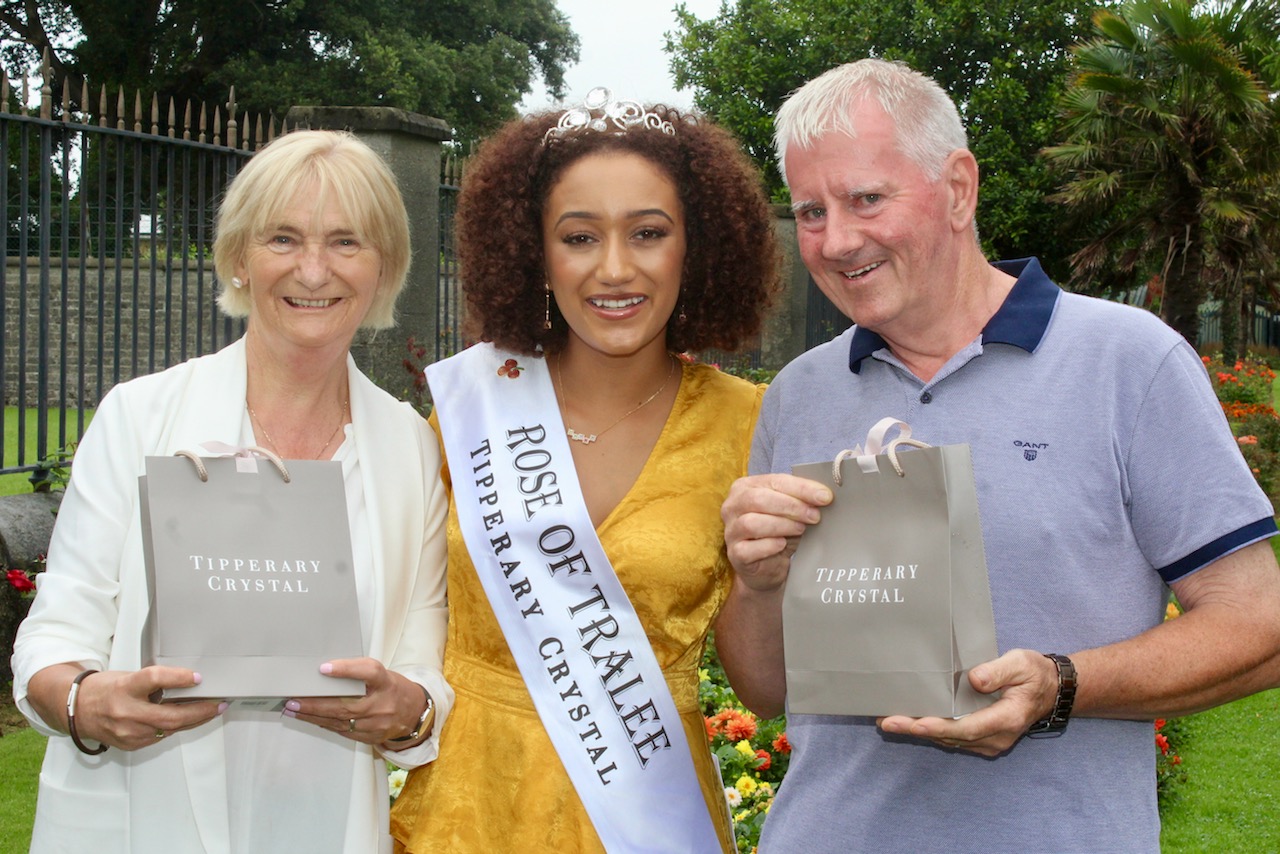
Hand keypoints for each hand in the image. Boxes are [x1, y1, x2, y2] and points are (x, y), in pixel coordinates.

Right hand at [72, 666, 223, 750]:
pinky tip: (188, 720)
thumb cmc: (104, 689)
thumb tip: (188, 682)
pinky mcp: (131, 744)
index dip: (177, 678)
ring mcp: (127, 732)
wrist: (76, 711)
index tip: (198, 677)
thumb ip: (154, 681)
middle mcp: (125, 712)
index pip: (154, 679)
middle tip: (219, 704)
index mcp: (123, 688)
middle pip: (169, 715)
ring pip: (169, 729)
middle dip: (200, 711)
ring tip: (211, 710)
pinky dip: (176, 727)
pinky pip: (160, 736)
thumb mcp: (127, 676)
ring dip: (194, 720)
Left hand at [283, 658, 422, 744]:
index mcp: (385, 682)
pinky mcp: (370, 737)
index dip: (346, 670)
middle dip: (314, 704)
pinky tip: (310, 719)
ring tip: (293, 710)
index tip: (324, 668)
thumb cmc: (392, 688)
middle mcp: (382, 704)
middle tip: (293, 700)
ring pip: (339, 721)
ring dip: (313, 716)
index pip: (367, 672)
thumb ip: (358, 673)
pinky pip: (342, 731)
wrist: (412, 713)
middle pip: (345, 705)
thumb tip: (325, 673)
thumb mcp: (382, 674)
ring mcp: (376, 724)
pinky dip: (324, 724)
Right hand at [721, 473, 831, 593]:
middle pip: (758, 499)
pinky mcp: (734, 554)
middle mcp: (732, 506)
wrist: (768, 567)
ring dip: (782, 525)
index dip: (801, 488)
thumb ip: (802, 500)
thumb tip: (824, 496)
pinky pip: (749, 548)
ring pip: (751, 522)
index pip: (774, 481)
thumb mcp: (792, 512)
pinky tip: (782, 545)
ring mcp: (731, 531)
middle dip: (791, 506)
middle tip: (815, 516)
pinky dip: (769, 546)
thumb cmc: (780, 532)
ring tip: (801, 529)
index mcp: (745, 487)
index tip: (825, 497)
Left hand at [876, 649, 1059, 756]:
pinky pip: (953, 737)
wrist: (1051, 690)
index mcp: (1007, 718)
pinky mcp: (982, 738)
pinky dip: (930, 730)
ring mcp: (990, 741)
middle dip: (917, 729)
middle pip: (952, 736)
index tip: (917, 723)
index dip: (941, 726)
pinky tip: (909, 722)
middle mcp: (997, 736)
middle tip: (887, 722)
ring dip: (919, 731)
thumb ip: (998, 671)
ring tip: (888, 721)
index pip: (969, 727)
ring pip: (949, 739)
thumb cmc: (1035, 673)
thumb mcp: (1021, 664)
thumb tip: (974, 679)